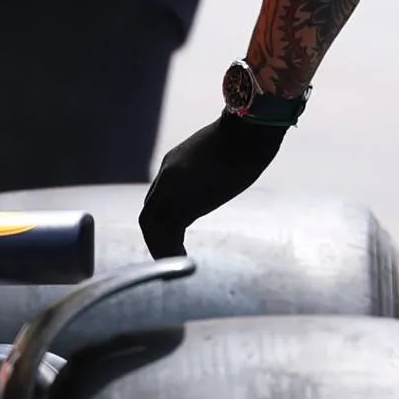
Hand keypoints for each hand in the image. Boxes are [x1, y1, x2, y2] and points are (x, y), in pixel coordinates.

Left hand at [138, 113, 287, 257]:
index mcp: (173, 166)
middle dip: (155, 238)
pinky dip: (168, 250)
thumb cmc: (244, 141)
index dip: (160, 221)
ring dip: (159, 247)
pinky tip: (180, 262)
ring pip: (152, 224)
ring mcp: (170, 188)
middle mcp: (166, 177)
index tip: (169, 238)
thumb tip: (216, 184)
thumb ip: (206, 174)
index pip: (158, 199)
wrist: (249, 131)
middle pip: (150, 214)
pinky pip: (167, 232)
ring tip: (170, 267)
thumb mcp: (217, 159)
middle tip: (166, 258)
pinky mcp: (181, 200)